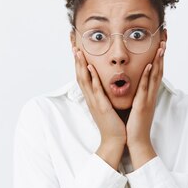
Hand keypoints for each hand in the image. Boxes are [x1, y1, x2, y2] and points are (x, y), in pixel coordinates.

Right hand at [73, 46, 125, 168]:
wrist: (114, 141)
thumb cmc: (113, 124)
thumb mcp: (106, 107)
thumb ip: (104, 96)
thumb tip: (105, 86)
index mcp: (92, 98)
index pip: (83, 77)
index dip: (79, 64)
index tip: (77, 51)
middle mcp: (91, 99)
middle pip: (80, 76)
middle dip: (76, 61)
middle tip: (73, 46)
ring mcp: (94, 102)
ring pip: (84, 80)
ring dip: (80, 65)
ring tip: (78, 52)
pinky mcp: (101, 106)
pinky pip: (96, 89)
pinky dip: (92, 78)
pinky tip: (90, 67)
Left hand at [126, 40, 165, 168]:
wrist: (137, 142)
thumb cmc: (135, 126)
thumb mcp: (137, 107)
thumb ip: (138, 96)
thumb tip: (136, 86)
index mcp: (149, 95)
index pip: (155, 73)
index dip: (159, 59)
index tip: (160, 46)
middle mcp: (151, 95)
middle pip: (159, 71)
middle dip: (162, 55)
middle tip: (164, 40)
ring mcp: (148, 99)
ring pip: (154, 77)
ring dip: (158, 61)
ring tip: (161, 47)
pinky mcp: (142, 105)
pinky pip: (145, 88)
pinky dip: (147, 76)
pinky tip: (149, 65)